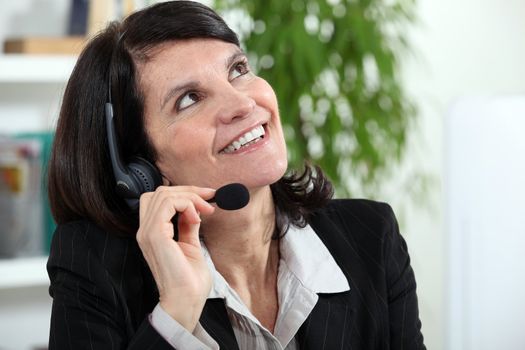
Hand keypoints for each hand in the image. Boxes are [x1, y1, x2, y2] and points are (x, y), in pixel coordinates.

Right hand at [137, 186, 215, 331]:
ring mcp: (148, 232)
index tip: (207, 197)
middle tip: (210, 197)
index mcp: (152, 233)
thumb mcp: (191, 245)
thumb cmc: (189, 281)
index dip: (183, 193)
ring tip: (206, 209)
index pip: (159, 199)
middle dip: (188, 190)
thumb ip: (188, 225)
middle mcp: (146, 231)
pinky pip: (168, 204)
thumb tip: (194, 209)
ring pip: (163, 194)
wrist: (187, 301)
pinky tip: (197, 217)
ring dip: (190, 196)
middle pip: (160, 192)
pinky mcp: (156, 235)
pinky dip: (186, 204)